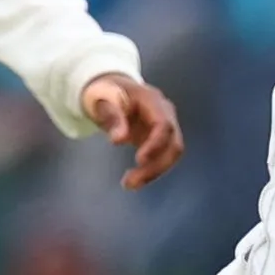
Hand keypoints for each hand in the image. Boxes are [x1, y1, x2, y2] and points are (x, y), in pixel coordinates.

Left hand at [81, 73, 185, 189]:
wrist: (109, 90)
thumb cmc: (104, 93)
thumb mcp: (101, 101)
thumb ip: (111, 117)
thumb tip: (119, 140)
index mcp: (152, 100)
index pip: (164, 125)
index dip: (155, 144)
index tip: (139, 161)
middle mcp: (165, 113)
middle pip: (173, 144)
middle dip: (156, 166)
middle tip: (130, 182)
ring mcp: (165, 127)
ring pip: (171, 154)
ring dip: (154, 172)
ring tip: (128, 184)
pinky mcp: (159, 139)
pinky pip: (163, 158)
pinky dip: (150, 171)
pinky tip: (132, 180)